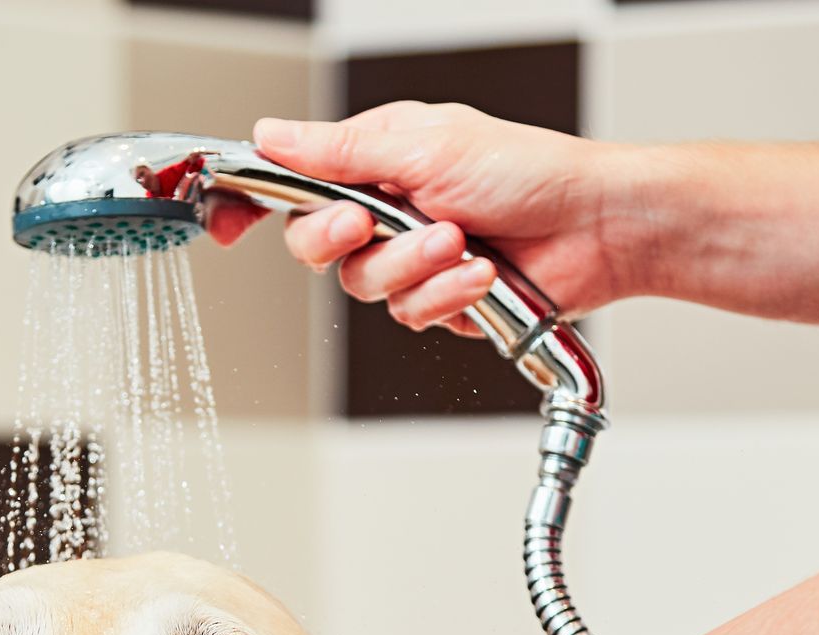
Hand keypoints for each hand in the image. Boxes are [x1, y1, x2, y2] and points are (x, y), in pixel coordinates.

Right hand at [214, 102, 645, 335]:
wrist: (595, 226)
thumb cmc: (529, 169)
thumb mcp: (423, 143)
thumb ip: (338, 148)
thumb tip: (269, 136)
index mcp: (375, 161)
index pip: (292, 182)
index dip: (249, 203)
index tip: (223, 224)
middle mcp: (388, 210)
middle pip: (314, 246)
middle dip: (340, 239)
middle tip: (369, 222)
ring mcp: (414, 258)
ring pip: (365, 288)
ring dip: (413, 267)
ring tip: (461, 243)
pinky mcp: (442, 300)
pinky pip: (412, 314)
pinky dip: (448, 294)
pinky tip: (482, 274)